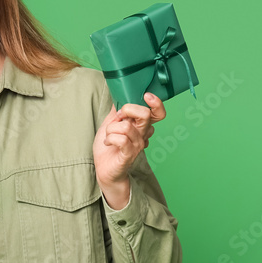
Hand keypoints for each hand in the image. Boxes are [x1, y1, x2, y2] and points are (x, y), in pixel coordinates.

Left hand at [93, 92, 166, 207]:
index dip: (156, 103)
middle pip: (146, 115)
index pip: (158, 113)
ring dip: (111, 129)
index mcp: (141, 125)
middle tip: (118, 116)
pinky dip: (110, 138)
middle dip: (129, 109)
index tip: (146, 95)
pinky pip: (121, 139)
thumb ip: (117, 110)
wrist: (104, 168)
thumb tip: (119, 94)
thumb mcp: (110, 123)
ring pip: (126, 126)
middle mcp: (143, 134)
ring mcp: (137, 144)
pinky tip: (107, 142)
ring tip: (108, 135)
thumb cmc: (108, 146)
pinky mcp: (130, 154)